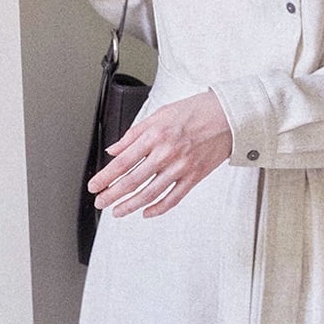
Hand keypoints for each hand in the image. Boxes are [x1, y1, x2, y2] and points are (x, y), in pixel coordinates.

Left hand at [88, 90, 233, 218]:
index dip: (105, 177)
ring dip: (130, 205)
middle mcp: (166, 153)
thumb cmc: (196, 111)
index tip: (94, 186)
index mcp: (154, 135)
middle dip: (112, 195)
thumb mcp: (159, 114)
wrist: (229, 116)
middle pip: (132, 181)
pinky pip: (173, 198)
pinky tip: (146, 212)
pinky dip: (158, 208)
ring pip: (150, 194)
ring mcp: (181, 167)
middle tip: (100, 202)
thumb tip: (114, 150)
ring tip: (117, 211)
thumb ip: (134, 134)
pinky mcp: (194, 177)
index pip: (122, 162)